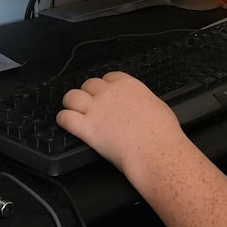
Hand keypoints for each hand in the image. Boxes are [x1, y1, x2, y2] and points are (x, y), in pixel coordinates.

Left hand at [57, 72, 185, 172]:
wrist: (155, 149)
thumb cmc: (162, 132)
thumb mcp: (156, 105)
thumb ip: (141, 100)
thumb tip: (139, 105)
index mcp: (128, 85)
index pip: (108, 77)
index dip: (105, 86)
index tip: (105, 93)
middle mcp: (109, 93)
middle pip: (88, 84)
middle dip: (88, 94)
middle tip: (90, 105)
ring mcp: (96, 109)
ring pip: (71, 96)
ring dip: (72, 103)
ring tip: (74, 112)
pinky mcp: (86, 127)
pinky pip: (65, 117)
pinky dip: (63, 120)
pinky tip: (67, 124)